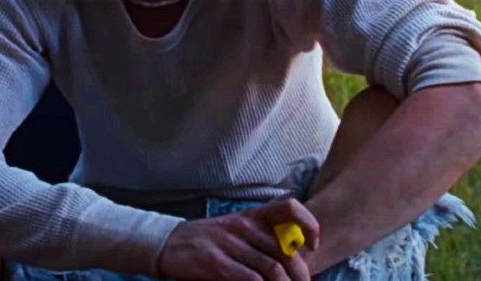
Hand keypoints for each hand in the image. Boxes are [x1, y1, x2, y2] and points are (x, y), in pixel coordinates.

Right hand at [158, 198, 319, 280]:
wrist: (168, 244)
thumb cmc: (208, 240)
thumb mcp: (236, 228)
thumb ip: (262, 235)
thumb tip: (296, 254)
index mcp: (251, 215)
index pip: (290, 208)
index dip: (309, 225)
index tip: (313, 246)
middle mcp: (243, 226)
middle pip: (287, 250)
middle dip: (302, 274)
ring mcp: (229, 244)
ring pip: (273, 269)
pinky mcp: (217, 264)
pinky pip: (252, 280)